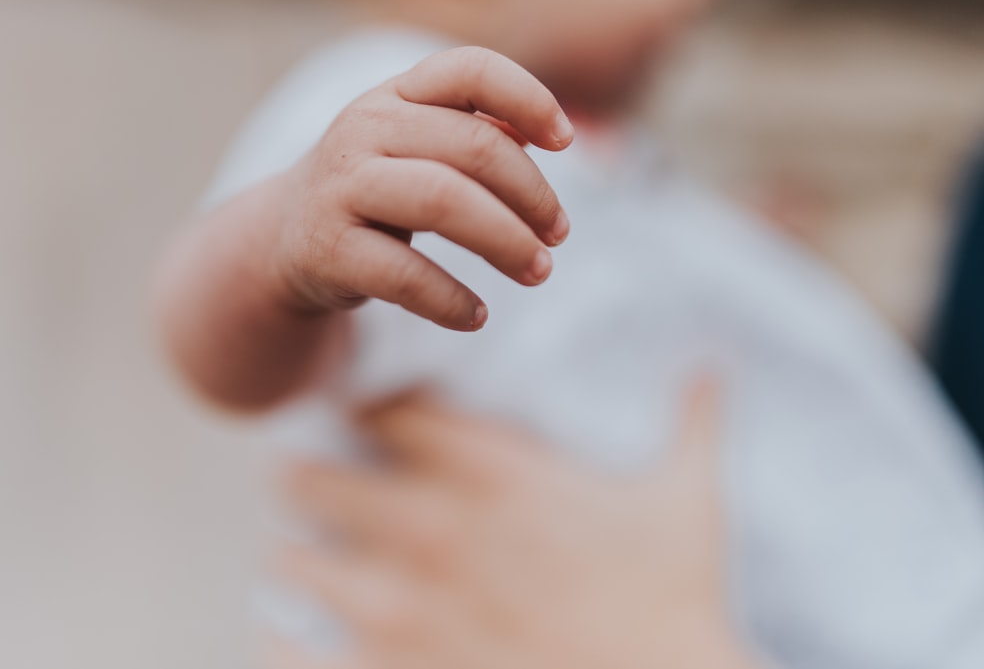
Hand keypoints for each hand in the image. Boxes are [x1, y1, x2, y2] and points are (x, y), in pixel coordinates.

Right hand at [270, 46, 573, 331]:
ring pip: (443, 201)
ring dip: (505, 241)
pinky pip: (404, 274)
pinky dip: (451, 300)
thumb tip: (550, 136)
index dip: (528, 98)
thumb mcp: (419, 147)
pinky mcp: (328, 248)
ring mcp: (342, 186)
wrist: (286, 237)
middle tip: (558, 235)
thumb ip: (477, 132)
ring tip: (538, 271)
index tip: (566, 143)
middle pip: (472, 146)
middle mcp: (365, 128)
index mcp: (397, 94)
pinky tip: (476, 316)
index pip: (470, 70)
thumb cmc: (377, 186)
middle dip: (532, 195)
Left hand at [275, 378, 761, 668]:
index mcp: (491, 476)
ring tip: (304, 560)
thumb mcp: (690, 502)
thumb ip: (695, 420)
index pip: (384, 409)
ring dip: (299, 558)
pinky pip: (293, 655)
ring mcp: (400, 610)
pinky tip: (294, 638)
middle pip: (313, 478)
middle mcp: (430, 531)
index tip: (361, 416)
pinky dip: (287, 644)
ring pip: (293, 562)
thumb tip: (716, 362)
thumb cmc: (675, 603)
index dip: (365, 407)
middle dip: (310, 479)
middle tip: (312, 485)